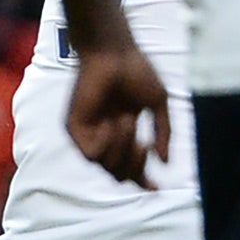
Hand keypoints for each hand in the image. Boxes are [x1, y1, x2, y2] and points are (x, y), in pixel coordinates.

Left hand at [66, 33, 169, 187]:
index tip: (157, 188)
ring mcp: (89, 134)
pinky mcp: (74, 129)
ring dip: (123, 150)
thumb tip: (165, 163)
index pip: (133, 166)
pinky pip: (93, 155)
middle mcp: (106, 136)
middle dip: (136, 165)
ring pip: (108, 168)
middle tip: (144, 144)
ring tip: (127, 122)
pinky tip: (112, 124)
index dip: (144, 180)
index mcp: (125, 132)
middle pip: (121, 174)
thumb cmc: (136, 70)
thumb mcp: (159, 104)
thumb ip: (164, 133)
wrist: (113, 52)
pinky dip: (107, 144)